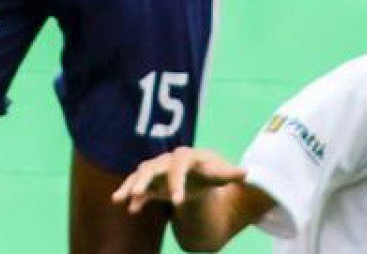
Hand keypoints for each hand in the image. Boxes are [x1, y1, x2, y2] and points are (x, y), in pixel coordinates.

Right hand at [114, 147, 248, 215]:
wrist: (196, 173)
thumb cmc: (208, 173)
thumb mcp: (218, 174)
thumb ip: (229, 174)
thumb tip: (247, 173)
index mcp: (185, 158)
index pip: (179, 164)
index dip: (177, 180)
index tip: (178, 201)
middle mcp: (167, 162)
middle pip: (152, 165)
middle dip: (145, 179)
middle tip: (140, 193)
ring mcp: (156, 171)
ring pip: (140, 175)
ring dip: (131, 185)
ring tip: (119, 199)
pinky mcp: (150, 183)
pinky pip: (137, 187)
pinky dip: (131, 196)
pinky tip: (129, 209)